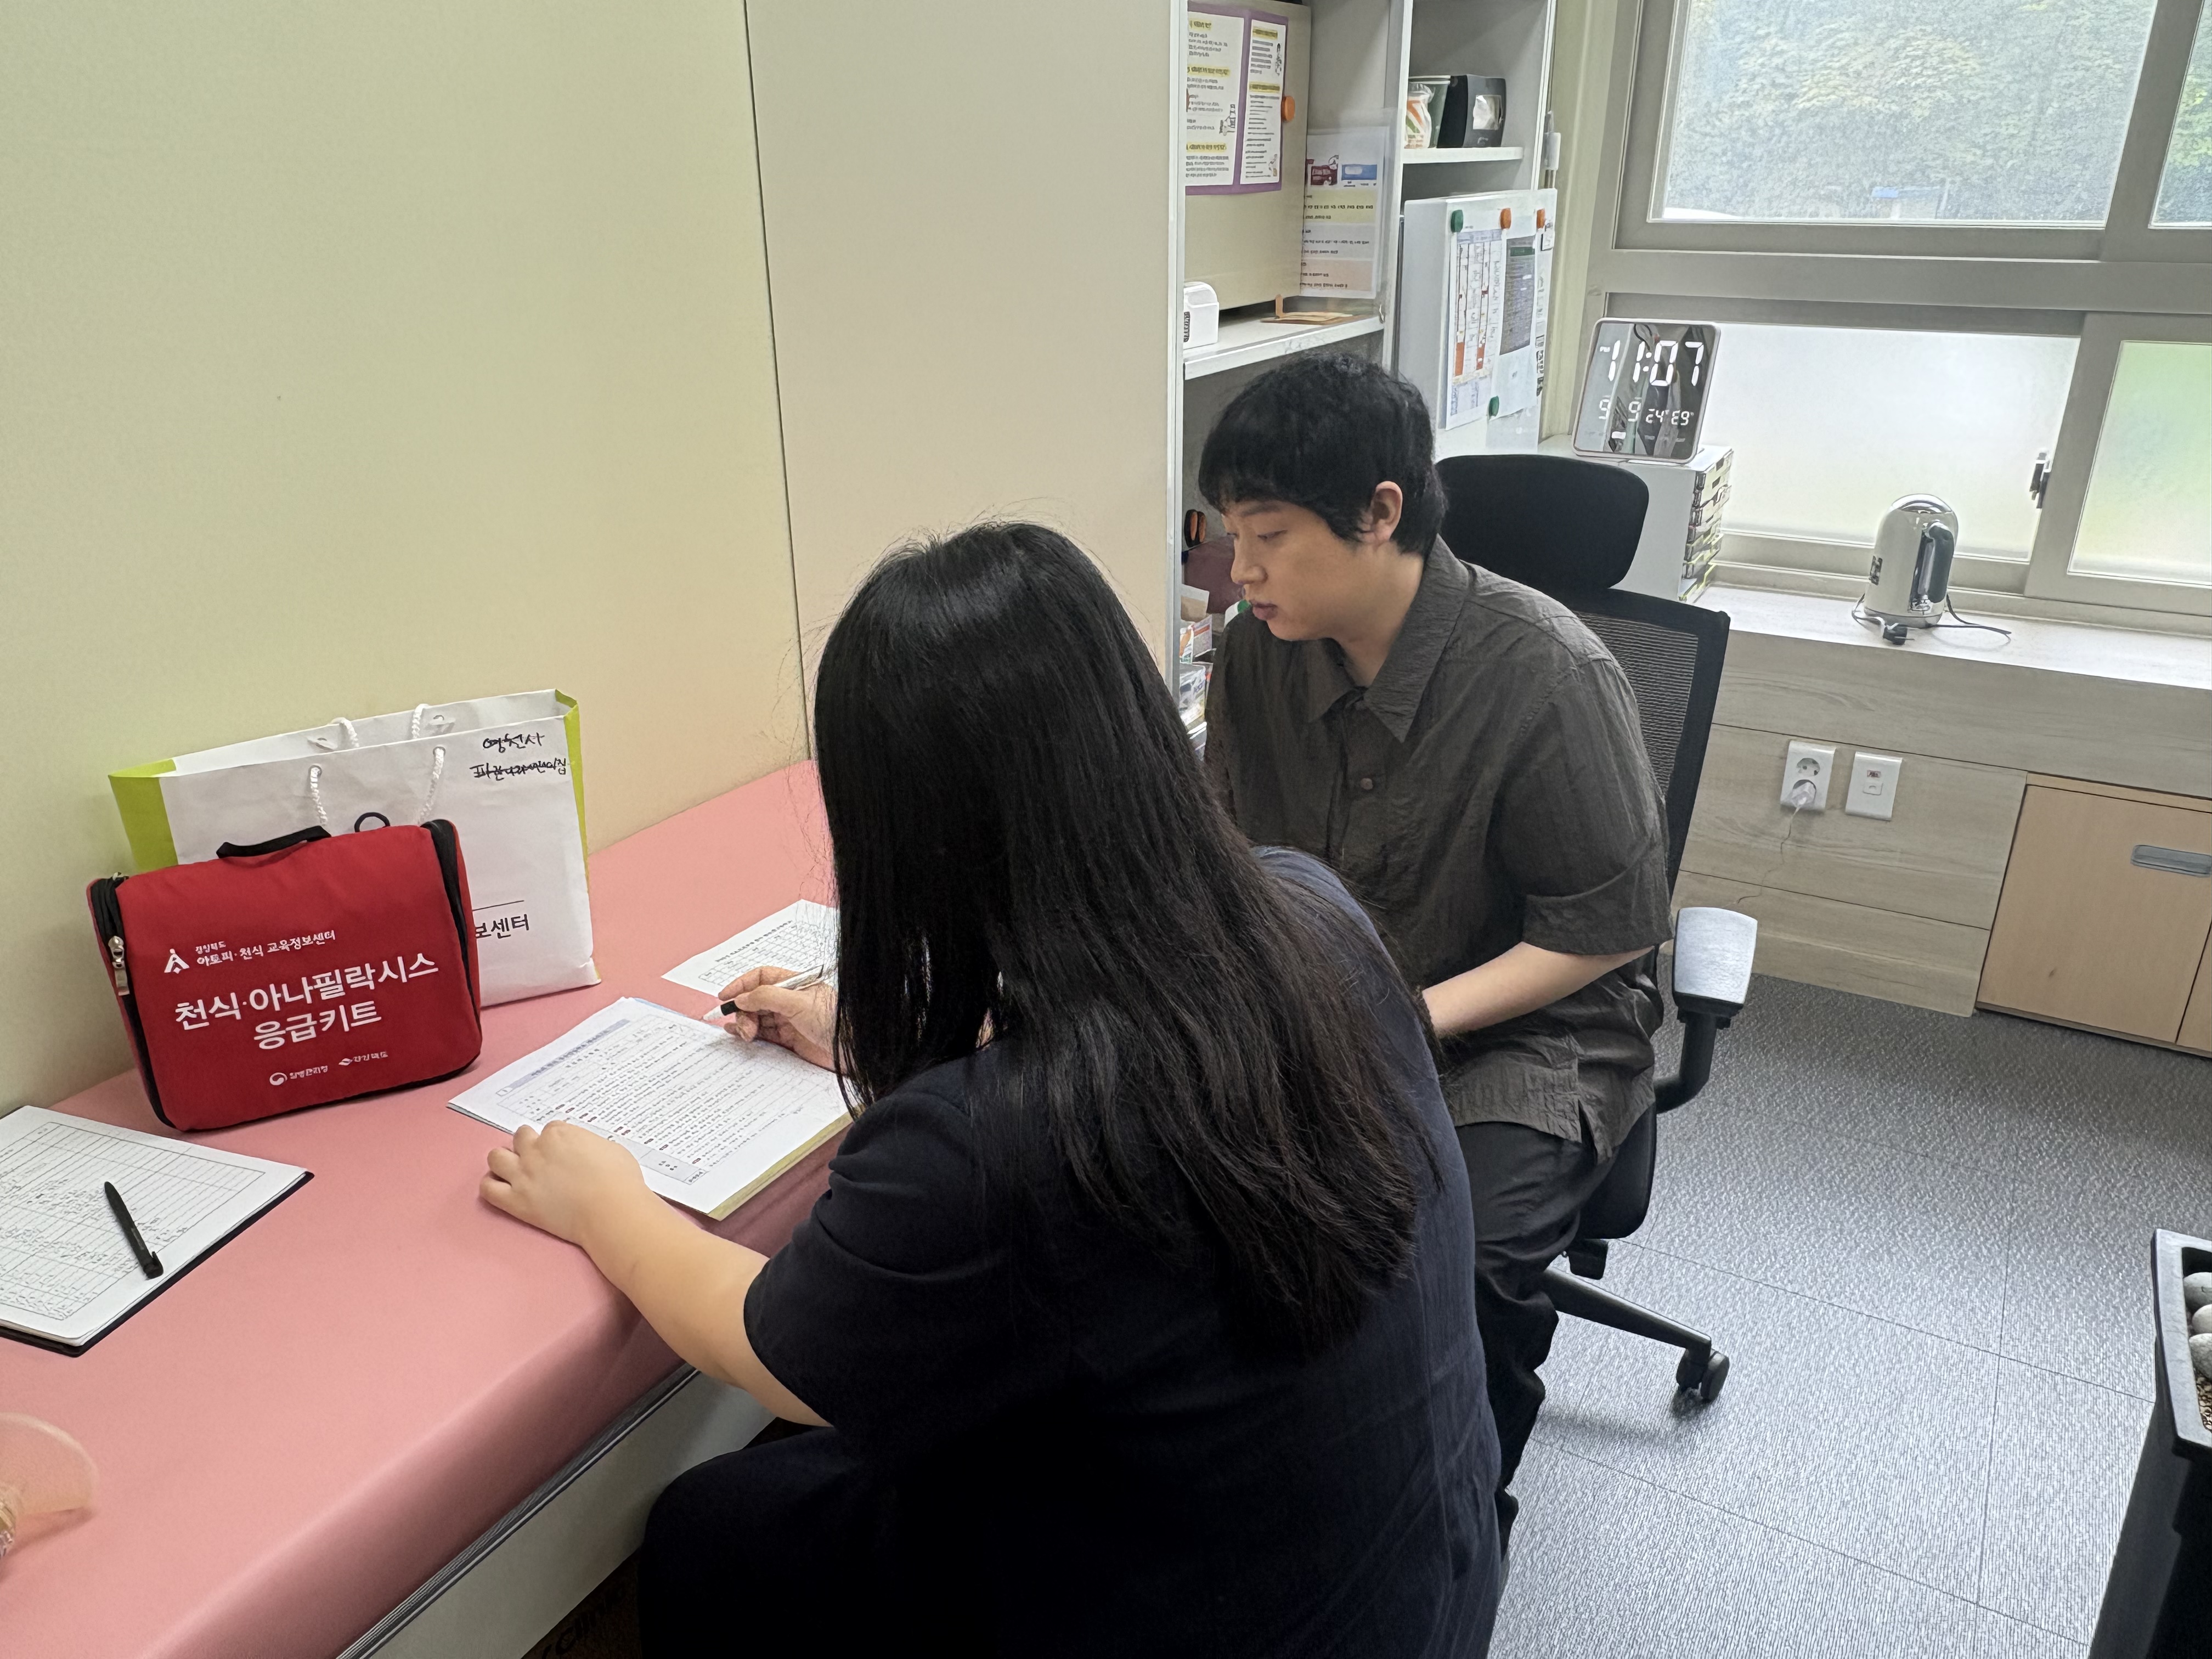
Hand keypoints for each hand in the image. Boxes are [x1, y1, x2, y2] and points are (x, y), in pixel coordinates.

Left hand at [481, 1121, 650, 1246]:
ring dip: (504, 1160)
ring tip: (514, 1169)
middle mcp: (537, 1150)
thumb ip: (589, 1145)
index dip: (555, 1141)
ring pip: (495, 1157)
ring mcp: (523, 1175)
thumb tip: (584, 1152)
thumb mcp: (610, 1149)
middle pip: (520, 1136)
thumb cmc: (618, 1182)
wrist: (611, 1211)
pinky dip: (491, 1186)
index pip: (549, 1129)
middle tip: (537, 1157)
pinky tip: (502, 1189)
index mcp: (560, 1134)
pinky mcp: (516, 1201)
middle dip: (528, 1144)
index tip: (561, 1151)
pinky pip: (488, 1189)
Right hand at [714, 964, 837, 1071]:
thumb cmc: (833, 1021)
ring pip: (757, 1017)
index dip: (742, 985)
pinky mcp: (788, 1039)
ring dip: (745, 1023)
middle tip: (744, 1026)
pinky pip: (763, 1033)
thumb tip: (742, 997)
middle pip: (756, 999)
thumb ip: (767, 997)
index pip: (762, 978)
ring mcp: (788, 1020)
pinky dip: (749, 1033)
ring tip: (745, 1034)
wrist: (849, 1050)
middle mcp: (790, 1000)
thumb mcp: (798, 1002)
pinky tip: (739, 1034)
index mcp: (794, 984)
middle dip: (744, 1010)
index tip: (725, 996)